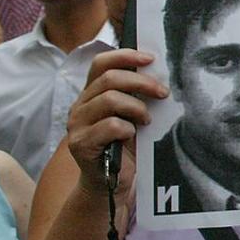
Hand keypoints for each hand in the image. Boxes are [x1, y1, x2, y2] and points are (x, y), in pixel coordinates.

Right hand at [66, 50, 168, 194]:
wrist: (109, 183)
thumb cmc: (124, 147)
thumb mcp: (132, 116)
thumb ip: (136, 95)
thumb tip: (160, 73)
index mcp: (91, 94)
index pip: (101, 63)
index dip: (125, 55)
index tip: (150, 59)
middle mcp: (80, 106)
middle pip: (109, 78)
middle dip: (142, 82)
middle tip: (163, 93)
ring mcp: (76, 125)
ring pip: (110, 100)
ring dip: (136, 107)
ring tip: (146, 121)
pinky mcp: (80, 144)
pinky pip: (110, 126)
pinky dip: (127, 128)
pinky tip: (132, 136)